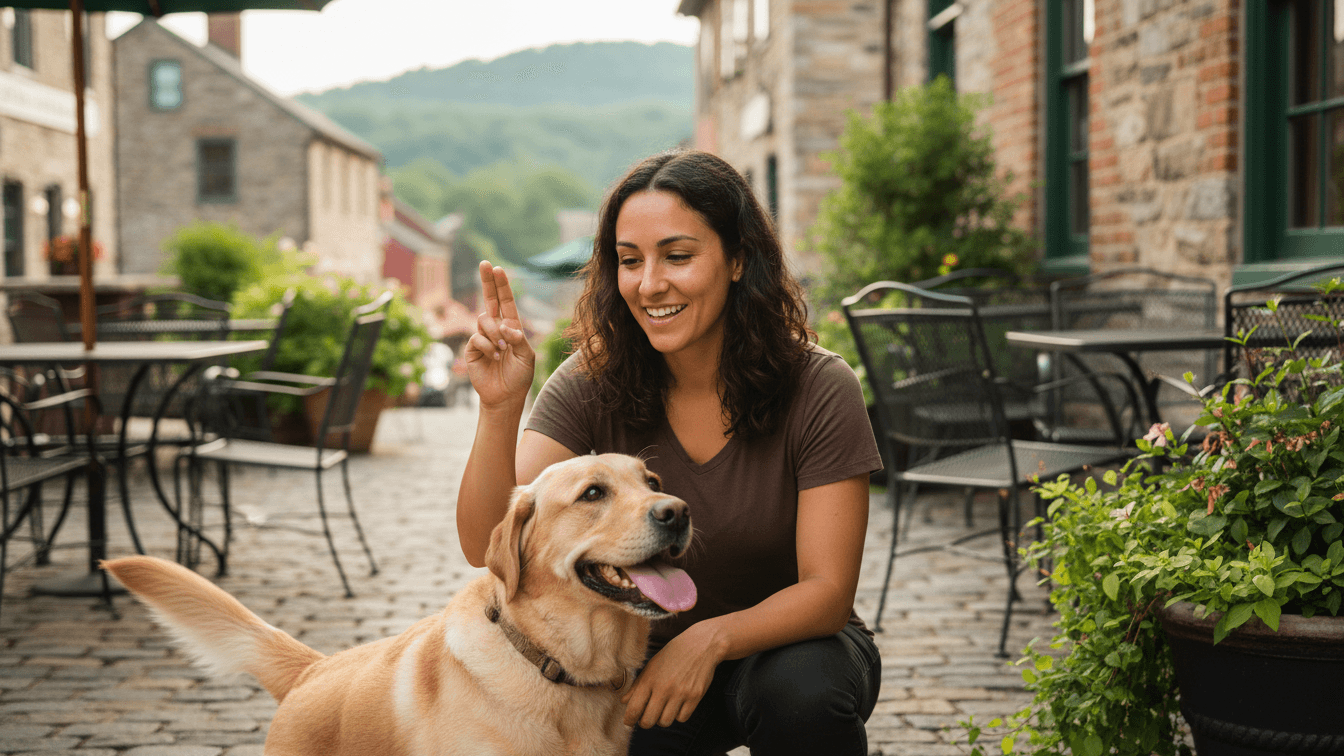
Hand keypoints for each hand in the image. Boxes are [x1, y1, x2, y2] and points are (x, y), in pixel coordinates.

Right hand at [465, 261, 534, 408]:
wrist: (505, 396)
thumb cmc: (519, 376)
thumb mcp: (527, 356)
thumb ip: (519, 339)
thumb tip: (506, 326)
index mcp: (511, 327)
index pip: (506, 302)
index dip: (502, 285)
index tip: (498, 268)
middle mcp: (496, 329)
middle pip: (489, 299)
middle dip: (487, 281)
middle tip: (485, 263)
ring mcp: (483, 337)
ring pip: (484, 320)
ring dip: (494, 333)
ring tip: (501, 350)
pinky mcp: (472, 348)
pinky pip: (477, 337)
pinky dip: (487, 346)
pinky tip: (493, 357)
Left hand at [622, 622, 724, 728]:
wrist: (700, 645)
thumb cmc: (673, 654)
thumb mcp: (651, 665)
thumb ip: (637, 685)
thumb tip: (624, 701)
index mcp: (650, 679)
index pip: (634, 708)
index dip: (629, 719)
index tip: (629, 721)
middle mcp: (664, 687)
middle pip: (648, 721)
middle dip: (645, 722)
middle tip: (646, 718)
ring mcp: (680, 693)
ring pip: (665, 722)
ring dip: (662, 719)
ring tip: (663, 709)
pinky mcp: (695, 697)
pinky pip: (682, 718)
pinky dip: (678, 715)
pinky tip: (678, 705)